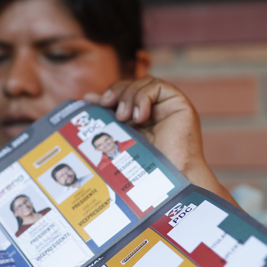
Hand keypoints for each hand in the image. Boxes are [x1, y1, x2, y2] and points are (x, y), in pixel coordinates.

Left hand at [86, 76, 219, 192]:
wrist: (166, 183)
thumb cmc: (142, 169)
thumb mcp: (119, 137)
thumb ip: (107, 118)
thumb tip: (87, 97)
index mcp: (139, 118)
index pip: (122, 94)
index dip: (108, 94)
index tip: (91, 101)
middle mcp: (154, 110)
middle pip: (133, 85)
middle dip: (117, 91)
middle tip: (106, 104)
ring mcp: (167, 107)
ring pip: (144, 82)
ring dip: (129, 95)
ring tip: (123, 117)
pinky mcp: (179, 104)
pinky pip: (158, 87)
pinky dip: (143, 97)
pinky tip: (140, 117)